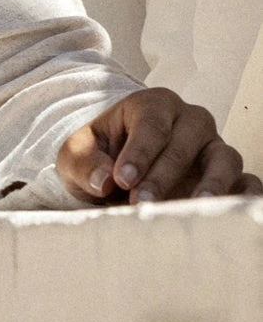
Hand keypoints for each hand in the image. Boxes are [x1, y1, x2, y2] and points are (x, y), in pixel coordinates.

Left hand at [58, 88, 262, 205]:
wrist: (114, 171)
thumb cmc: (97, 156)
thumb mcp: (76, 153)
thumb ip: (84, 163)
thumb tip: (103, 180)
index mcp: (154, 105)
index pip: (152, 125)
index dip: (139, 153)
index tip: (122, 179)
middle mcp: (190, 121)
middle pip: (186, 142)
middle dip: (163, 174)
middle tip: (141, 202)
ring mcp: (213, 147)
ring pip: (224, 158)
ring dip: (211, 184)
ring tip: (194, 208)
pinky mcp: (228, 175)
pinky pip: (247, 181)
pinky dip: (244, 196)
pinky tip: (229, 216)